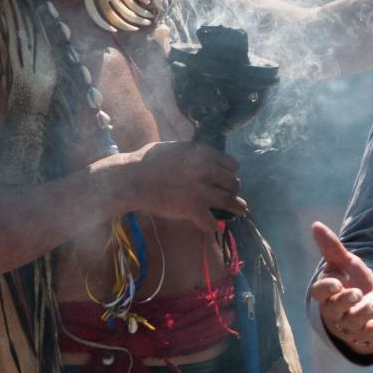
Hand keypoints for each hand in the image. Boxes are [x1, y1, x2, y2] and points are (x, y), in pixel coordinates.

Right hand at [113, 141, 246, 231]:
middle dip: (232, 190)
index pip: (232, 165)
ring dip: (236, 208)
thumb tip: (205, 156)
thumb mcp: (177, 147)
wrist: (132, 178)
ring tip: (240, 210)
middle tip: (231, 196)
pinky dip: (211, 224)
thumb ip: (195, 153)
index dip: (230, 173)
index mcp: (204, 154)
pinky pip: (211, 221)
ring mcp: (201, 191)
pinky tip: (209, 225)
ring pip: (230, 202)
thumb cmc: (148, 161)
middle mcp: (207, 170)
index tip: (226, 179)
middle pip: (233, 183)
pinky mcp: (192, 208)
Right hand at [310, 221, 372, 355]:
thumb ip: (331, 247)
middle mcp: (335, 312)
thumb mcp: (345, 262)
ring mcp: (350, 325)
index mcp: (327, 294)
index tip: (337, 283)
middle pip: (334, 310)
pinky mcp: (366, 333)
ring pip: (353, 323)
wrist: (372, 299)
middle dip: (345, 302)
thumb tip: (315, 224)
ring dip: (363, 314)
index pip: (319, 294)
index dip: (326, 289)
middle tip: (358, 293)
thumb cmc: (353, 280)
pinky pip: (370, 335)